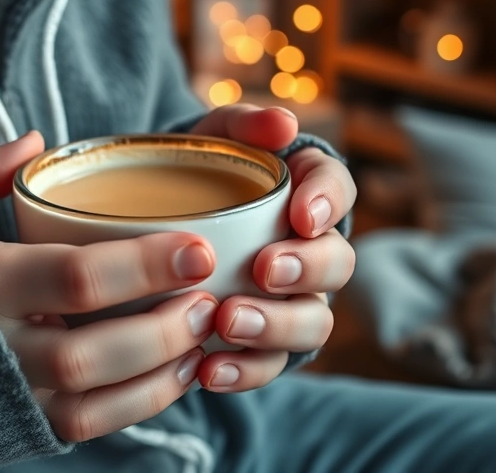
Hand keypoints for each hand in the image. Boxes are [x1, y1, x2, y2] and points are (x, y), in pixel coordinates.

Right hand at [0, 132, 219, 441]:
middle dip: (162, 330)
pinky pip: (81, 428)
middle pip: (90, 352)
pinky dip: (136, 407)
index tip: (199, 248)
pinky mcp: (7, 426)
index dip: (147, 265)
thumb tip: (37, 144)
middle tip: (208, 299)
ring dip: (159, 375)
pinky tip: (172, 374)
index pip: (75, 277)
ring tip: (201, 337)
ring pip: (91, 401)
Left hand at [188, 105, 356, 391]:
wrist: (158, 224)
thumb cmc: (198, 176)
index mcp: (306, 194)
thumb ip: (245, 124)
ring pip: (311, 324)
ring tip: (228, 322)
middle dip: (306, 269)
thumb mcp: (213, 139)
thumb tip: (284, 122)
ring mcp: (292, 303)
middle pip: (337, 265)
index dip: (328, 203)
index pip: (338, 190)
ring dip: (276, 326)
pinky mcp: (263, 345)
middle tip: (265, 268)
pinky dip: (243, 372)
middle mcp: (312, 252)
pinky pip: (270, 366)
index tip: (300, 215)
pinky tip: (209, 370)